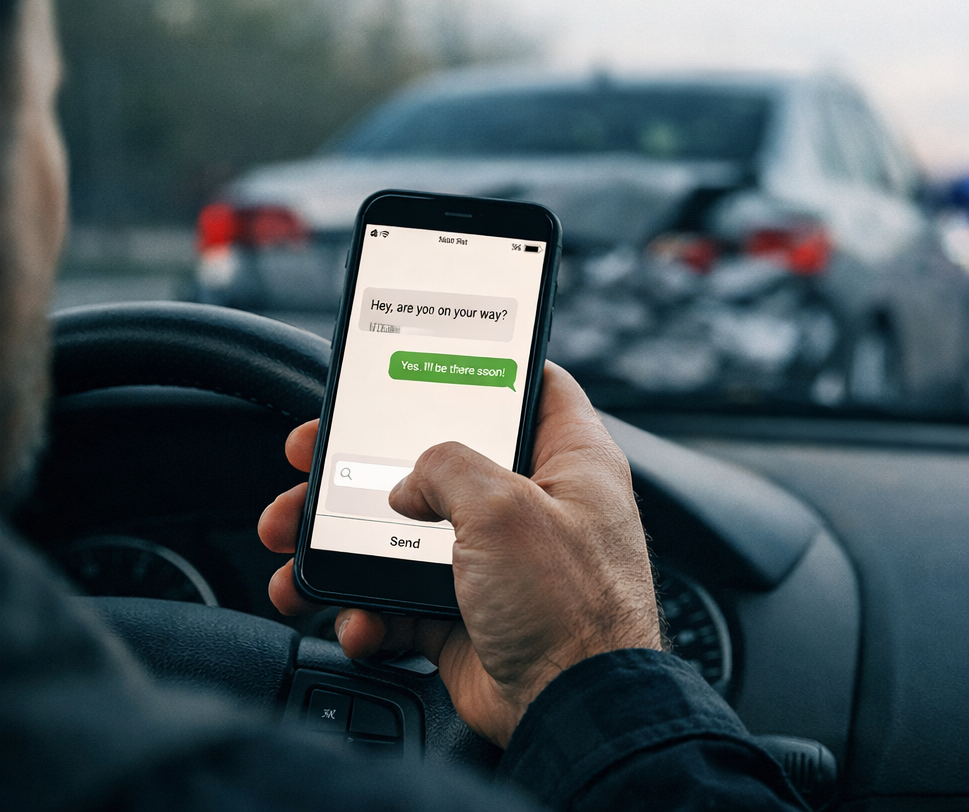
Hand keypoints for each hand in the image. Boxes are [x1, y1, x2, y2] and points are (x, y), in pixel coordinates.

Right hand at [258, 362, 661, 746]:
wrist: (573, 710)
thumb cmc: (570, 606)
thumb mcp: (504, 507)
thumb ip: (447, 468)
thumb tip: (407, 483)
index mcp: (569, 462)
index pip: (531, 388)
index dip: (479, 370)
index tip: (422, 363)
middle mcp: (536, 507)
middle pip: (439, 465)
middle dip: (366, 466)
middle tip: (310, 460)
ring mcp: (499, 566)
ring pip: (405, 536)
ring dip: (342, 544)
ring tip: (290, 544)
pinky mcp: (468, 618)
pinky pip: (400, 604)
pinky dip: (367, 612)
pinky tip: (354, 619)